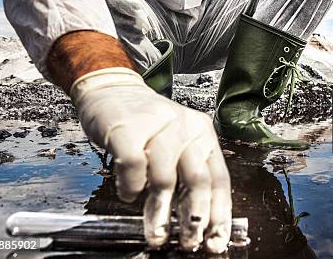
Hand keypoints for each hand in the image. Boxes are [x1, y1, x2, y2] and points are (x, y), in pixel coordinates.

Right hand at [71, 67, 230, 252]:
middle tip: (188, 243)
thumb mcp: (177, 146)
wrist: (113, 89)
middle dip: (193, 218)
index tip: (215, 240)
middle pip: (197, 179)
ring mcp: (158, 125)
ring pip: (165, 177)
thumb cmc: (146, 124)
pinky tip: (129, 194)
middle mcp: (185, 127)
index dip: (219, 213)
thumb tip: (198, 223)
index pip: (218, 178)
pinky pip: (134, 166)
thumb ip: (187, 177)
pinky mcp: (127, 128)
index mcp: (203, 134)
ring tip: (156, 232)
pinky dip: (131, 187)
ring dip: (159, 212)